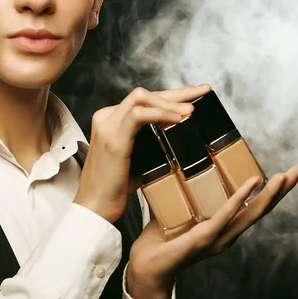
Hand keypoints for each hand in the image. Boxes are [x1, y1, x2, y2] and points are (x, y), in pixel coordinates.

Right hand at [73, 84, 211, 222]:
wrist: (95, 207)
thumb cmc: (115, 188)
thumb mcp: (136, 160)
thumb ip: (150, 146)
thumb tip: (177, 141)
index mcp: (110, 121)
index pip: (143, 100)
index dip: (170, 96)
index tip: (195, 95)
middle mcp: (106, 118)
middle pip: (145, 94)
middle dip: (177, 92)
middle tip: (202, 91)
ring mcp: (107, 126)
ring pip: (141, 97)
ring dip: (170, 102)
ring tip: (191, 110)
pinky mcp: (113, 138)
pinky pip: (139, 115)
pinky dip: (160, 114)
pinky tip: (177, 119)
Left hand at [126, 163, 297, 298]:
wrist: (145, 268)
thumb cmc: (159, 242)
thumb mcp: (178, 214)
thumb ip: (186, 198)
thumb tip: (182, 170)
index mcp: (222, 228)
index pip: (252, 207)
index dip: (271, 191)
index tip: (286, 173)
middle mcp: (226, 234)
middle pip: (261, 209)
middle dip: (282, 190)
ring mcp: (218, 237)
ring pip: (250, 213)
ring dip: (270, 193)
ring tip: (285, 176)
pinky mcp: (204, 237)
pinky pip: (225, 215)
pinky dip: (240, 199)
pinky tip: (253, 184)